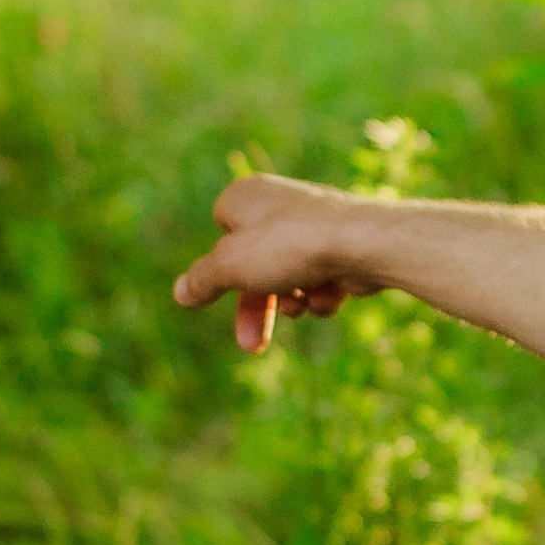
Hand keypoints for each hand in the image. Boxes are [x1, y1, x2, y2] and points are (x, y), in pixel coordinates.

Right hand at [171, 174, 389, 354]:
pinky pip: (320, 280)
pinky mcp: (342, 246)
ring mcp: (313, 226)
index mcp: (245, 197)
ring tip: (303, 302)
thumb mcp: (230, 267)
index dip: (223, 268)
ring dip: (293, 301)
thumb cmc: (289, 246)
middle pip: (255, 267)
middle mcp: (279, 205)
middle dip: (257, 308)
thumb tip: (181, 293)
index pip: (221, 235)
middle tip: (252, 346)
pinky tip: (330, 294)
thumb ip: (202, 281)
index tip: (217, 293)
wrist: (363, 244)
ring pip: (288, 278)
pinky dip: (322, 294)